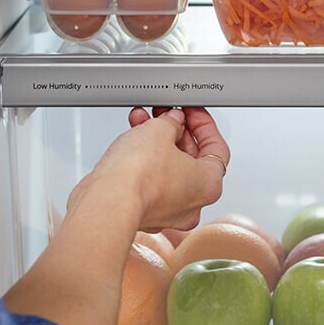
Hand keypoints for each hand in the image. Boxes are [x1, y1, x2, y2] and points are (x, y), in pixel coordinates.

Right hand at [68, 107, 229, 232]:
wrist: (106, 202)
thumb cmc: (138, 176)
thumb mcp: (160, 130)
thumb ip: (172, 121)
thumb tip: (173, 121)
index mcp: (210, 185)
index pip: (216, 148)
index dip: (202, 124)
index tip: (190, 112)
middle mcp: (193, 203)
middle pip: (192, 158)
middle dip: (176, 131)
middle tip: (165, 115)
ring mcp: (169, 211)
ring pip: (169, 169)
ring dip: (157, 142)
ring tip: (142, 122)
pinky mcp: (147, 212)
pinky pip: (152, 181)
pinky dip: (145, 162)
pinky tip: (132, 143)